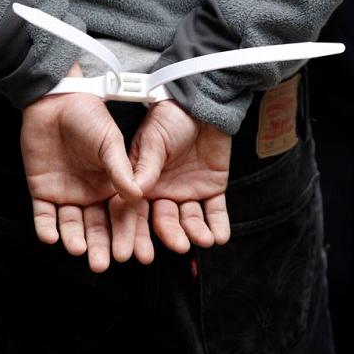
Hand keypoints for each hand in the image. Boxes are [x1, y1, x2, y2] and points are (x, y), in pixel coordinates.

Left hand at [20, 63, 144, 271]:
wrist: (55, 102)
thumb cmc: (88, 116)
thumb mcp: (110, 142)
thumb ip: (121, 169)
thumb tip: (138, 195)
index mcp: (112, 185)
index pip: (122, 216)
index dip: (127, 235)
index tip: (132, 254)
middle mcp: (91, 195)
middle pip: (97, 227)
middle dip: (100, 246)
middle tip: (101, 264)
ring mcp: (67, 194)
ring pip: (71, 225)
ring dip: (74, 239)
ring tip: (79, 249)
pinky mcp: (42, 191)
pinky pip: (44, 215)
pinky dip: (46, 227)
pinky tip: (51, 237)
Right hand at [130, 100, 231, 253]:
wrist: (203, 105)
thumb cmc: (171, 117)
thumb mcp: (154, 139)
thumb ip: (146, 165)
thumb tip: (134, 191)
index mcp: (143, 182)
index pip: (137, 211)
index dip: (136, 230)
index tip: (137, 249)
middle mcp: (164, 192)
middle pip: (165, 220)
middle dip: (171, 235)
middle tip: (178, 246)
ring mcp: (188, 192)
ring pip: (190, 219)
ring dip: (196, 232)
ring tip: (203, 239)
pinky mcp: (211, 189)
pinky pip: (215, 211)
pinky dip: (218, 225)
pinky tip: (219, 236)